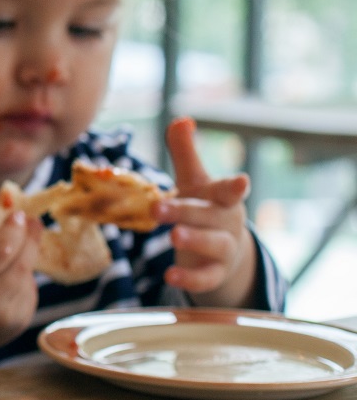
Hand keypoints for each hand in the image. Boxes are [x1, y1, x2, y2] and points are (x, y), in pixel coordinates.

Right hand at [0, 209, 41, 353]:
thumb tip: (7, 208)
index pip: (0, 250)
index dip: (14, 229)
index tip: (19, 214)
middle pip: (21, 264)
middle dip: (30, 239)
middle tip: (33, 222)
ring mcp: (4, 319)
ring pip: (28, 277)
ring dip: (25, 260)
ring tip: (10, 255)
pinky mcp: (18, 326)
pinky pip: (29, 292)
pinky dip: (23, 280)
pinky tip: (5, 283)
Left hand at [156, 117, 257, 306]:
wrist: (225, 253)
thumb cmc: (206, 208)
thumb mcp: (195, 182)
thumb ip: (185, 153)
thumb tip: (180, 119)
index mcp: (222, 198)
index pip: (230, 191)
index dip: (235, 186)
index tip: (242, 180)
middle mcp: (226, 222)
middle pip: (208, 216)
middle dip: (185, 212)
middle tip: (157, 208)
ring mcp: (223, 250)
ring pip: (213, 245)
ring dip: (194, 240)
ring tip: (173, 236)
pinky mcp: (215, 274)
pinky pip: (206, 278)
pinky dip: (190, 280)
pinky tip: (170, 278)